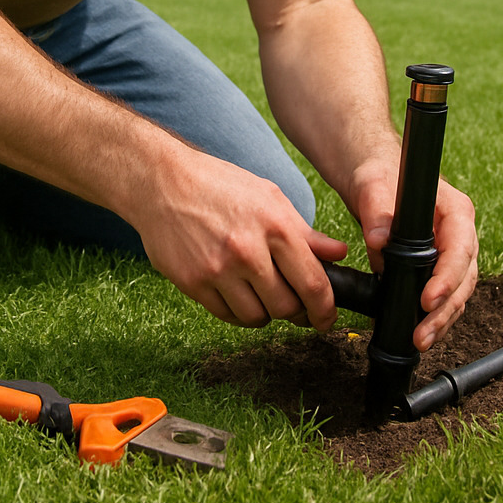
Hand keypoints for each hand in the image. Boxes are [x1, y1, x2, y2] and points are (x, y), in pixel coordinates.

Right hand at [129, 151, 348, 332]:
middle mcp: (248, 250)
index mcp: (275, 226)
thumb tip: (338, 254)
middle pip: (286, 307)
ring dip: (265, 313)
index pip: (313, 283)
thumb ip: (305, 232)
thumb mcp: (269, 197)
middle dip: (295, 311)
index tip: (326, 319)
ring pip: (256, 317)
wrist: (164, 183)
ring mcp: (218, 269)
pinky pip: (226, 315)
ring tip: (262, 294)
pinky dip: (238, 312)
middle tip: (293, 304)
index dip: (325, 310)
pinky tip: (238, 294)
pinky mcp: (193, 283)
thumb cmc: (220, 186)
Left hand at [344, 162, 478, 352]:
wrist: (375, 178)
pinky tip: (420, 333)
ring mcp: (453, 252)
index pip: (460, 248)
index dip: (447, 278)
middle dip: (445, 309)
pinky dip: (435, 316)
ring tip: (420, 340)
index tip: (427, 300)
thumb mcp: (373, 185)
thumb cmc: (379, 174)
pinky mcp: (439, 267)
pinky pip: (445, 296)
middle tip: (421, 334)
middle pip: (464, 278)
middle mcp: (460, 233)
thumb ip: (376, 211)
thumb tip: (378, 240)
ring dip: (442, 320)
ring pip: (458, 292)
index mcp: (454, 210)